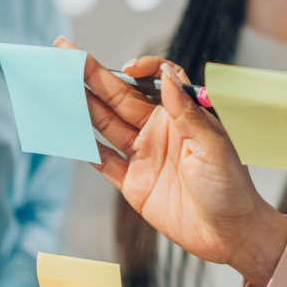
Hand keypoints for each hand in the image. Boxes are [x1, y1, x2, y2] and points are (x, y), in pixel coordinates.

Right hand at [55, 41, 286, 285]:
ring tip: (55, 84)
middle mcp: (160, 131)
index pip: (158, 80)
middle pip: (120, 96)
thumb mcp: (214, 146)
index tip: (127, 68)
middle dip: (92, 74)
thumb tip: (165, 75)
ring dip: (81, 104)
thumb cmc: (231, 187)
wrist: (229, 234)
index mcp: (183, 116)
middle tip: (63, 53)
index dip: (142, 69)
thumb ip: (186, 112)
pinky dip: (82, 147)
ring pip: (105, 123)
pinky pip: (102, 161)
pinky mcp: (134, 183)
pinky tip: (63, 130)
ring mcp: (145, 156)